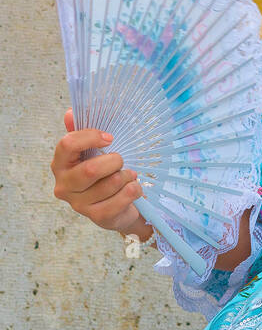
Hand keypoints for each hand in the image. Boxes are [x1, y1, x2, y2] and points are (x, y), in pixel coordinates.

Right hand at [51, 110, 149, 238]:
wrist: (116, 207)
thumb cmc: (102, 173)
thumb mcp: (92, 150)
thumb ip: (81, 130)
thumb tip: (70, 112)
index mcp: (60, 164)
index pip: (68, 144)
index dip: (91, 137)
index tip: (110, 138)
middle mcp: (64, 185)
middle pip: (91, 169)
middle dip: (114, 161)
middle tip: (121, 161)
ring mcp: (79, 204)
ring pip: (111, 183)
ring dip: (127, 175)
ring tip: (128, 175)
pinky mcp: (97, 217)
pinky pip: (123, 198)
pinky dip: (134, 189)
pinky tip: (132, 187)